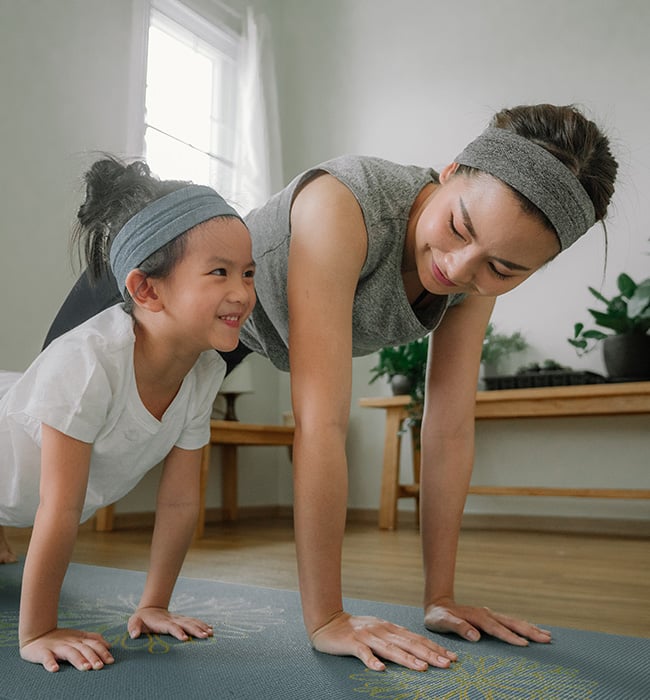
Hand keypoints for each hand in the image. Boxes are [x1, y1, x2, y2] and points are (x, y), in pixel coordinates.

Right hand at [20, 628, 113, 671]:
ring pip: (69, 653)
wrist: (37, 635)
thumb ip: (93, 639)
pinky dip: (50, 663)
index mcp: (79, 639)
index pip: (94, 644)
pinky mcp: (43, 652)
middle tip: (100, 666)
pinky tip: (55, 669)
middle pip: (84, 649)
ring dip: (78, 660)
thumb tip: (109, 645)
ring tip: (85, 668)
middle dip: (93, 657)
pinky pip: (47, 658)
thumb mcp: (79, 637)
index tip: (110, 661)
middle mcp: (70, 642)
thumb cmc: (61, 638)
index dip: (102, 652)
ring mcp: (57, 647)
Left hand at [127, 607, 213, 641]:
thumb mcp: (134, 622)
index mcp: (162, 622)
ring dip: (202, 627)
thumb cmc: (141, 619)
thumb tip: (134, 635)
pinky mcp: (182, 620)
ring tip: (211, 633)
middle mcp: (173, 620)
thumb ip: (133, 627)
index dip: (178, 632)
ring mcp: (179, 619)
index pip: (171, 627)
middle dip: (196, 630)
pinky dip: (203, 624)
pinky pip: (194, 622)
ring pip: (192, 622)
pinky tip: (211, 629)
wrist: (150, 609)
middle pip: (186, 624)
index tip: (185, 638)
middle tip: (205, 636)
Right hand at [310, 611, 457, 671]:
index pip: (417, 639)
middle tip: (447, 664)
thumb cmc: (356, 629)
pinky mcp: (352, 643)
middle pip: (409, 644)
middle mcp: (382, 631)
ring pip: (390, 649)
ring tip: (423, 668)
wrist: (328, 621)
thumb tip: (419, 651)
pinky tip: (381, 670)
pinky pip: (363, 654)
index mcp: (390, 628)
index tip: (451, 657)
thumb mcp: (380, 630)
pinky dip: (372, 661)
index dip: (435, 648)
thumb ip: (396, 639)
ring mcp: (367, 637)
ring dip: (407, 659)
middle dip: (430, 654)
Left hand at [424, 598, 551, 645]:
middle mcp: (486, 614)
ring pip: (513, 621)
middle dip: (528, 630)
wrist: (437, 605)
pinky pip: (509, 622)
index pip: (496, 628)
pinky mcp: (490, 618)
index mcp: (476, 616)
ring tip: (546, 635)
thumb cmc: (438, 616)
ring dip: (529, 628)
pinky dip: (522, 626)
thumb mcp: (442, 622)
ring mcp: (489, 615)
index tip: (524, 644)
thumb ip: (458, 627)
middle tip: (546, 638)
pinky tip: (531, 630)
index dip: (510, 636)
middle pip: (510, 622)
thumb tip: (475, 635)